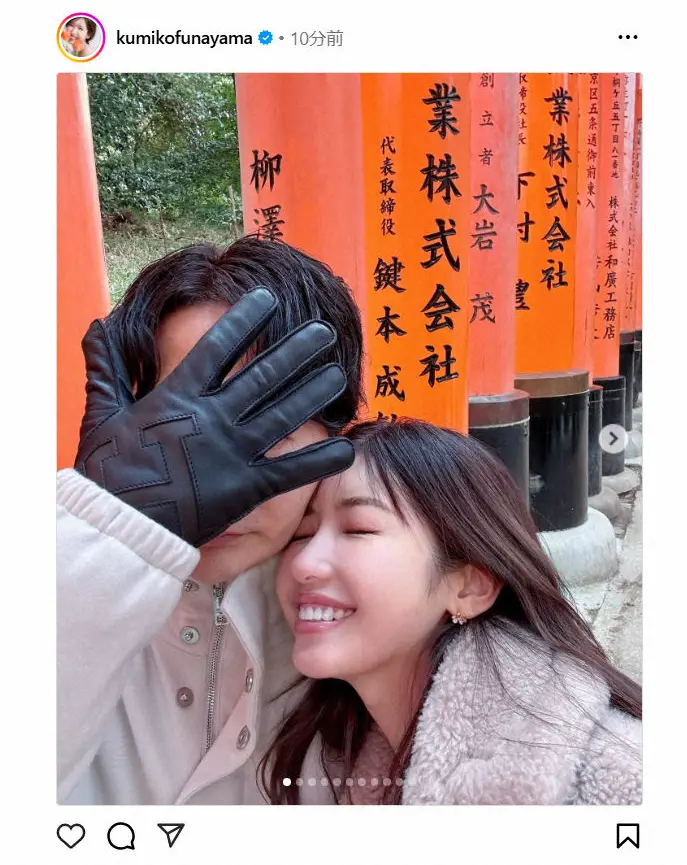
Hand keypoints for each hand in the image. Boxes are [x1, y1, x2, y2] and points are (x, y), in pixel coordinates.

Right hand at [75, 287, 354, 545]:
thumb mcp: (100, 414)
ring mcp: (233, 452)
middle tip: (324, 332)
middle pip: (263, 376)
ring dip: (313, 394)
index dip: (244, 321)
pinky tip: (346, 448)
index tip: (268, 300)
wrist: (119, 528)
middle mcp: (213, 418)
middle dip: (296, 351)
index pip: (218, 348)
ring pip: (283, 415)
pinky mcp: (246, 488)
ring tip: (338, 375)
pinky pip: (290, 471)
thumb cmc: (108, 473)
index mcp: (178, 398)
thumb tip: (96, 325)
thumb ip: (106, 368)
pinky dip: (320, 460)